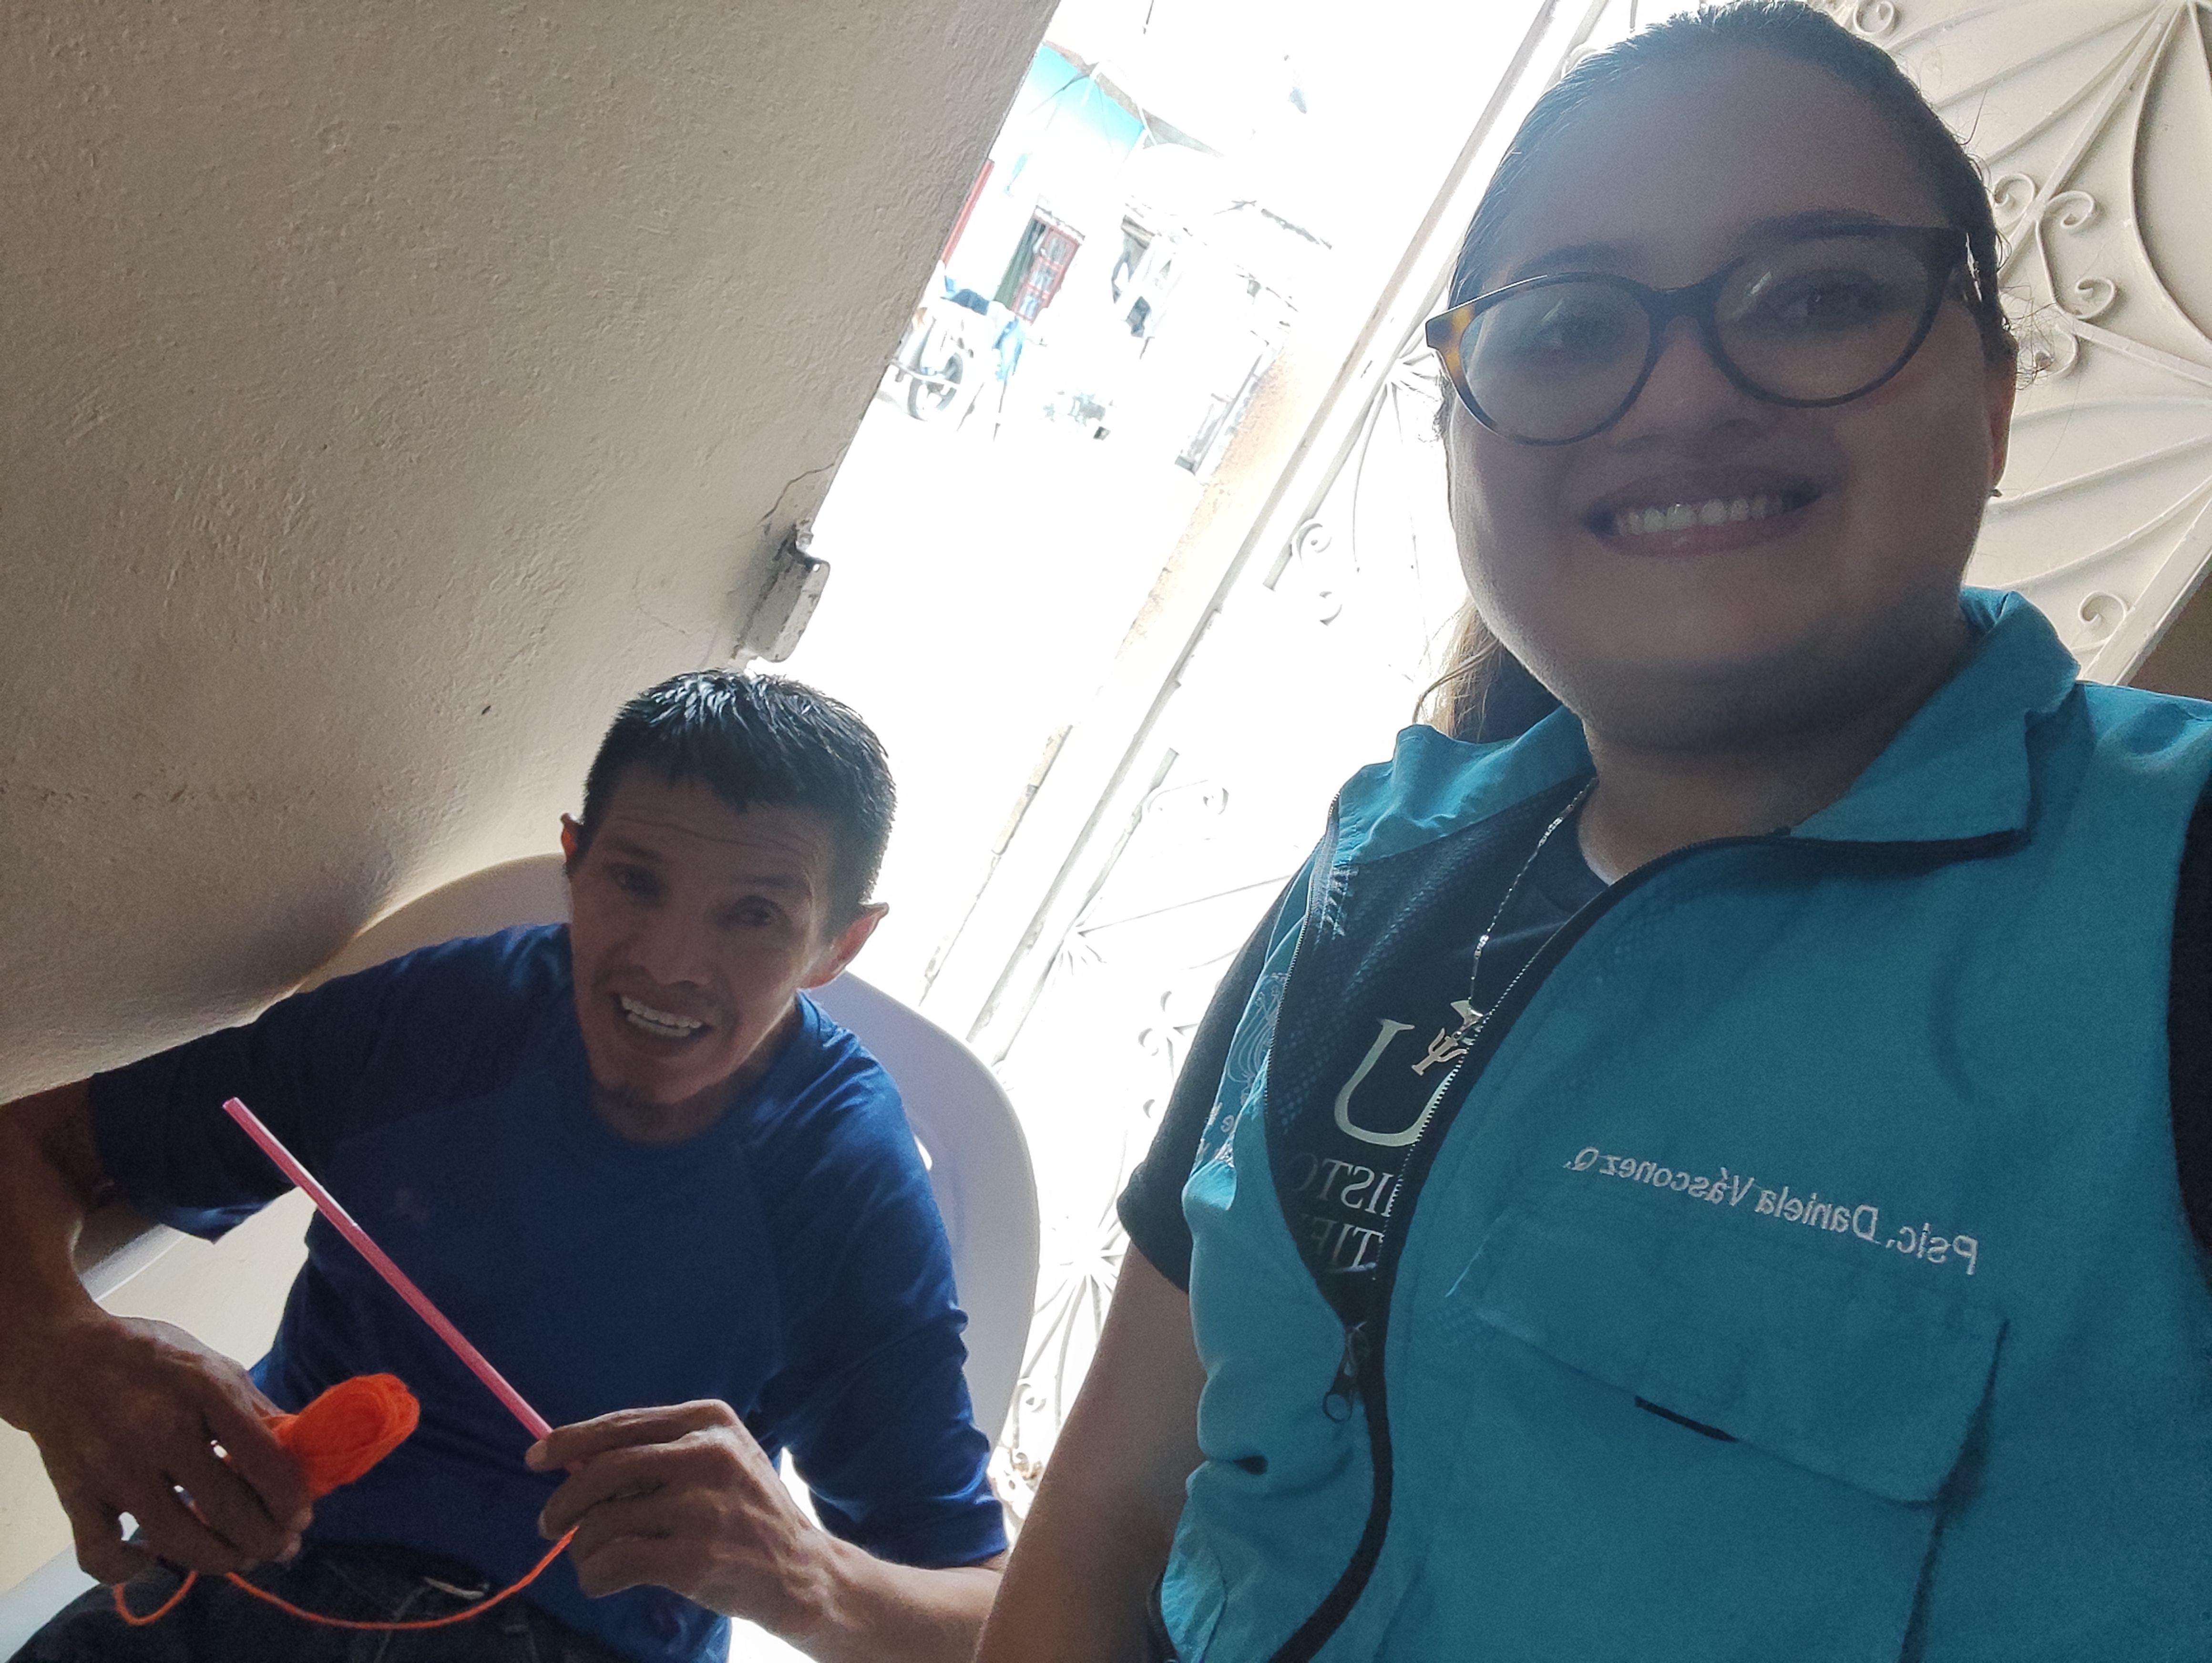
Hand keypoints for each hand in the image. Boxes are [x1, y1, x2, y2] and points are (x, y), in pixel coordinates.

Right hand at [11, 1311, 311, 1581]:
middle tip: (280, 1547)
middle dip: (266, 1539)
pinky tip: (150, 1556)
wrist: (61, 1356)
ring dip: (218, 1559)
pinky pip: (101, 1553)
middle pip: (227, 1508)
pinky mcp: (77, 1494)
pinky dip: (127, 1568)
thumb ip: (257, 1410)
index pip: (263, 1460)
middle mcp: (161, 1432)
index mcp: (206, 1392)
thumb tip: (302, 1454)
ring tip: (239, 1558)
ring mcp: (116, 1468)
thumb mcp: (214, 1366)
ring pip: (175, 1538)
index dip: (290, 1499)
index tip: (302, 1516)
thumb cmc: (151, 1360)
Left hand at [528, 1400, 827, 1628]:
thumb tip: (575, 1462)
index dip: (571, 1441)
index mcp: (709, 1421)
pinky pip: (613, 1563)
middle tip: (547, 1524)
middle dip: (564, 1500)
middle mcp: (706, 1455)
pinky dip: (594, 1577)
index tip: (536, 1458)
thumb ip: (659, 1452)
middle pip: (604, 1469)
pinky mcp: (693, 1558)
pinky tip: (603, 1580)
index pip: (622, 1424)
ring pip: (603, 1521)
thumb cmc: (747, 1512)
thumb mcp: (718, 1460)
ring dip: (582, 1547)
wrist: (801, 1569)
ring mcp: (701, 1507)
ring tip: (595, 1559)